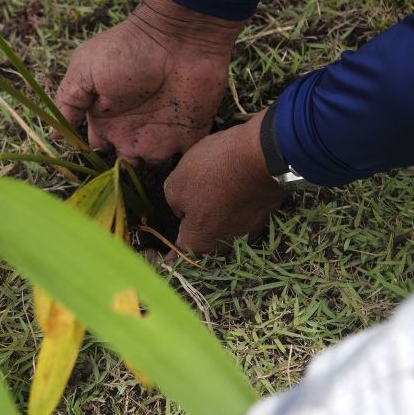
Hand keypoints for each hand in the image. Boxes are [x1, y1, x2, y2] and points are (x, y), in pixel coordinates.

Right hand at [54, 0, 245, 163]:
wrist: (178, 36)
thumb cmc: (127, 50)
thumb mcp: (84, 70)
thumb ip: (69, 102)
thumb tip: (55, 135)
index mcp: (106, 119)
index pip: (96, 149)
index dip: (93, 158)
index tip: (94, 158)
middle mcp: (131, 130)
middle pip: (123, 164)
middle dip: (122, 171)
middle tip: (125, 155)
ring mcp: (160, 134)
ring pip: (151, 167)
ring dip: (148, 167)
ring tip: (148, 149)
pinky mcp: (188, 135)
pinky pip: (184, 163)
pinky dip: (180, 167)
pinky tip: (170, 152)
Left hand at [164, 110, 288, 254]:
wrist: (265, 154)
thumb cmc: (213, 172)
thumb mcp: (176, 184)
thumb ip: (173, 203)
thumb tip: (184, 209)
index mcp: (200, 244)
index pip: (174, 260)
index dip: (158, 258)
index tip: (148, 251)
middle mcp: (225, 245)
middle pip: (200, 244)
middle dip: (187, 232)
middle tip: (176, 214)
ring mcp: (248, 231)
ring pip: (219, 228)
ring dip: (209, 216)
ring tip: (200, 194)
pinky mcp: (261, 214)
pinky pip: (235, 214)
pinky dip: (226, 204)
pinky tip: (220, 186)